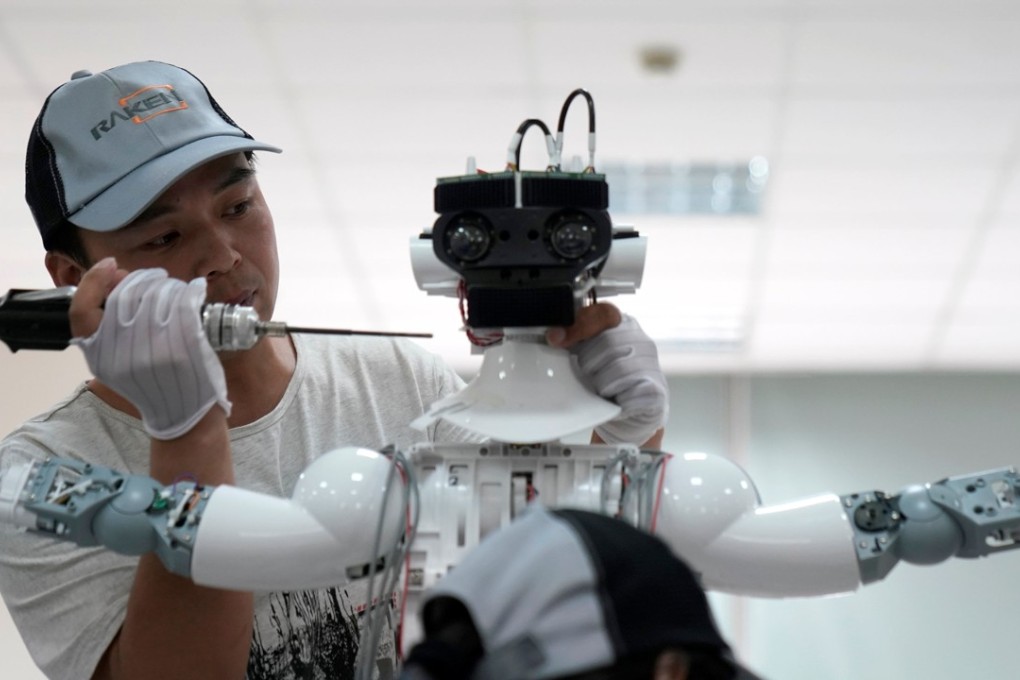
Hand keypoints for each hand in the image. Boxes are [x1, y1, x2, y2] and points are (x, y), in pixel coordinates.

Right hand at [70, 261, 230, 439]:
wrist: (185, 414)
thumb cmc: (152, 382)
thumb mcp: (116, 363)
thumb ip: (107, 327)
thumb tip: (116, 275)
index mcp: (99, 357)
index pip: (80, 312)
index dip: (91, 282)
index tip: (110, 265)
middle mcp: (122, 353)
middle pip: (124, 295)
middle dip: (140, 278)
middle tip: (153, 279)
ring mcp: (154, 349)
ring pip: (156, 294)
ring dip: (167, 284)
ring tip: (174, 290)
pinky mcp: (186, 346)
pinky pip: (185, 302)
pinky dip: (192, 290)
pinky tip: (195, 290)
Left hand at [547, 303, 668, 445]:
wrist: (629, 416)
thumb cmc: (607, 382)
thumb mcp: (589, 356)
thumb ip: (574, 340)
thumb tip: (554, 335)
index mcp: (623, 326)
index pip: (604, 313)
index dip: (579, 325)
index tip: (556, 339)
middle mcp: (641, 342)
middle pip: (608, 343)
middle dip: (590, 362)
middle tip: (589, 374)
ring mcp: (651, 365)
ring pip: (617, 370)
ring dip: (602, 384)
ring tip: (603, 390)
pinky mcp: (655, 391)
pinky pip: (628, 393)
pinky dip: (616, 400)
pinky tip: (616, 401)